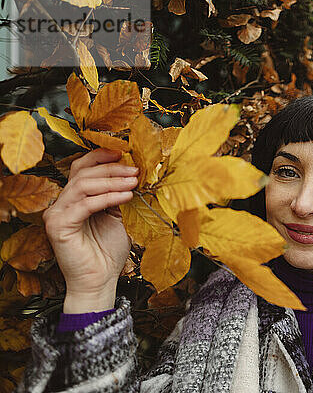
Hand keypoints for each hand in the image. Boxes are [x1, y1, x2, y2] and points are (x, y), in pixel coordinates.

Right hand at [43, 149, 137, 312]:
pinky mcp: (58, 226)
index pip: (81, 168)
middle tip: (135, 170)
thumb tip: (135, 174)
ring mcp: (56, 214)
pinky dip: (108, 197)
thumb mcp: (118, 217)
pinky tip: (127, 196)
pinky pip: (85, 205)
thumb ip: (120, 196)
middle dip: (112, 169)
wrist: (100, 280)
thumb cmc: (108, 251)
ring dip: (112, 181)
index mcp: (74, 199)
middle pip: (83, 173)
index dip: (100, 157)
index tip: (124, 153)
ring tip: (134, 182)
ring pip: (83, 185)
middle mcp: (61, 203)